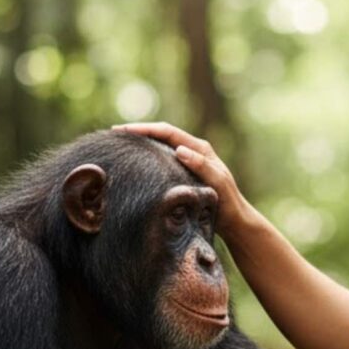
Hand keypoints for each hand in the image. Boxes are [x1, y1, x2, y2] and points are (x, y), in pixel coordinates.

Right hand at [113, 122, 248, 234]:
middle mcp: (193, 151)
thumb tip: (179, 149)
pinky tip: (134, 164)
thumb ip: (201, 166)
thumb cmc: (227, 202)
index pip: (167, 132)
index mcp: (200, 148)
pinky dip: (147, 159)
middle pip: (161, 135)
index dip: (145, 129)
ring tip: (119, 145)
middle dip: (138, 132)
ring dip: (141, 144)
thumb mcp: (217, 183)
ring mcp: (188, 161)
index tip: (123, 130)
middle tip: (114, 134)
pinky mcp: (184, 174)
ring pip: (160, 147)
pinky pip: (162, 161)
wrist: (234, 220)